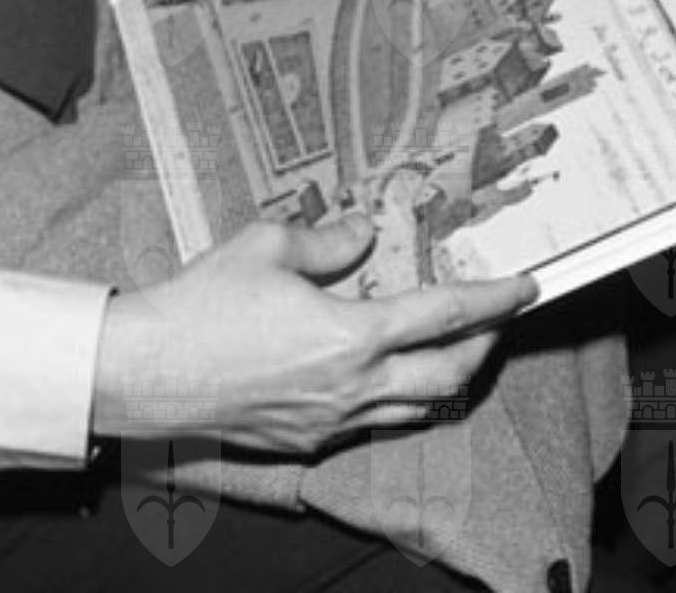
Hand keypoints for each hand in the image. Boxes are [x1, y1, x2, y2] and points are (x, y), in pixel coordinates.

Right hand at [91, 213, 537, 454]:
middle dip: (485, 345)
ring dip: (443, 376)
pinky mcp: (306, 443)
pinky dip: (393, 399)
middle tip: (498, 318)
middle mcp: (355, 388)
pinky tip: (379, 374)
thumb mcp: (267, 245)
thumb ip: (328, 240)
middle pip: (450, 375)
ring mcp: (332, 423)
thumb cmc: (203, 304)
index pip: (447, 316)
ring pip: (415, 409)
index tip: (527, 287)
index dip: (495, 300)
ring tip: (449, 346)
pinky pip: (370, 424)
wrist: (147, 373)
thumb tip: (363, 232)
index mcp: (353, 335)